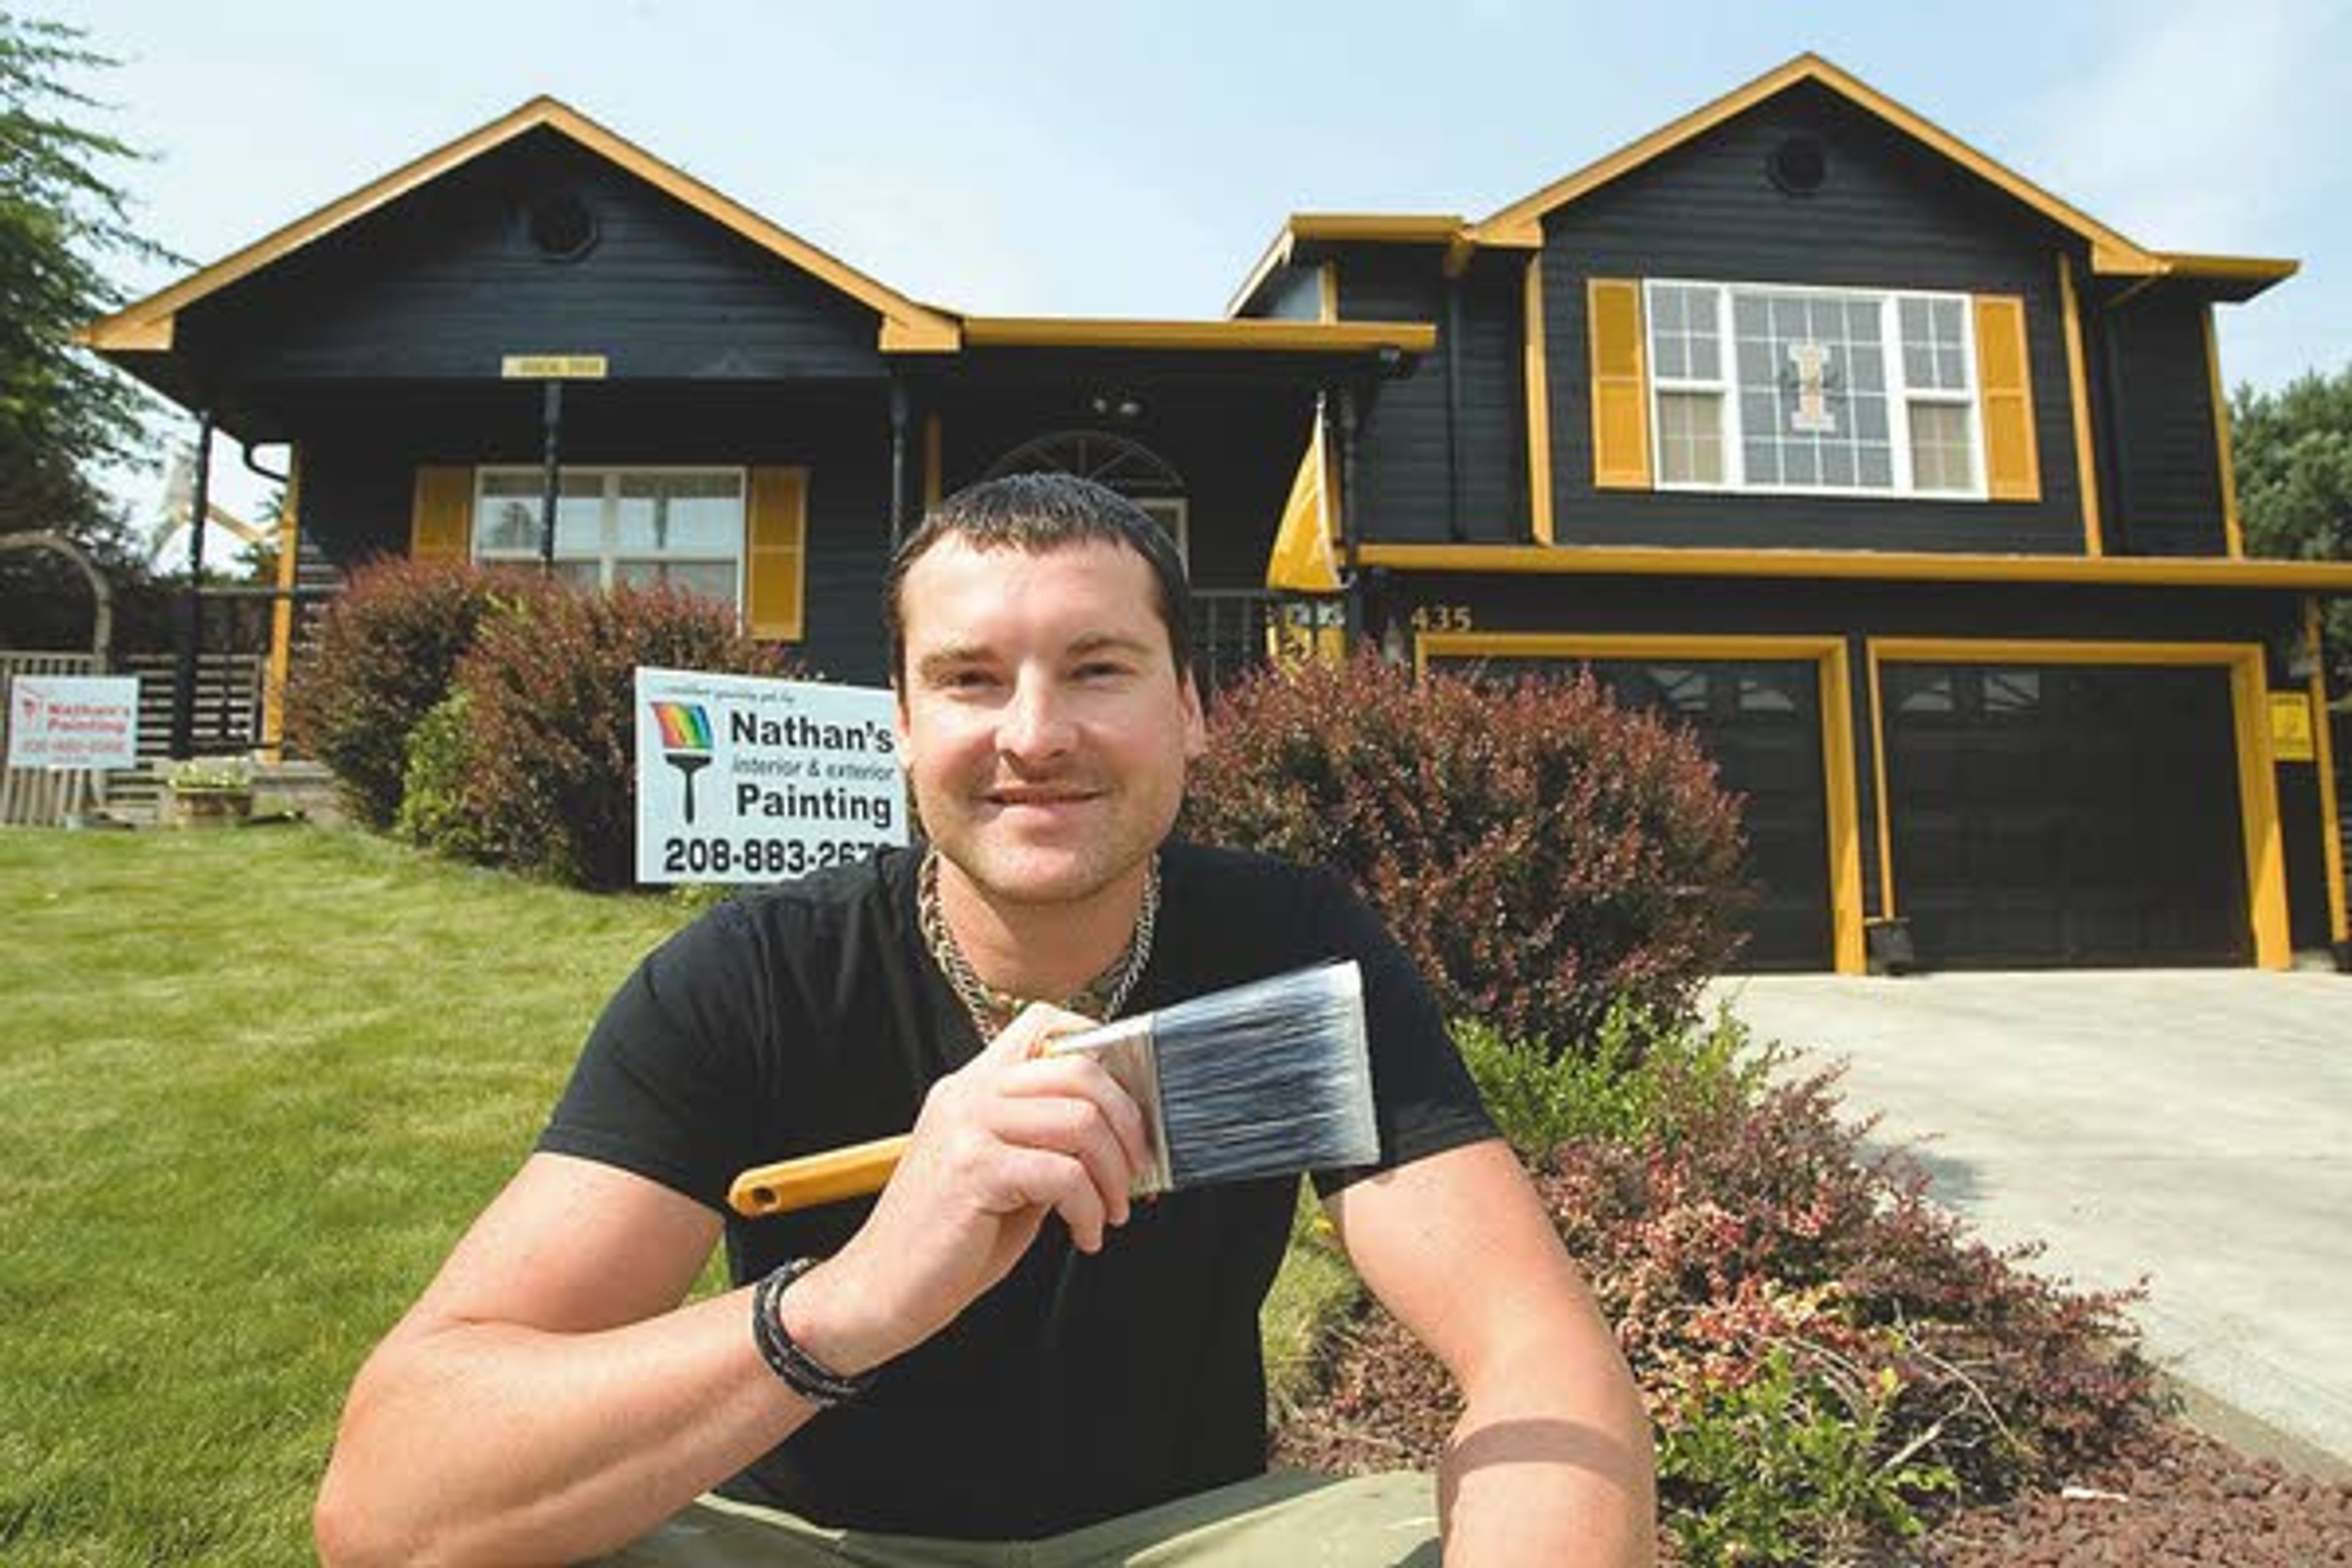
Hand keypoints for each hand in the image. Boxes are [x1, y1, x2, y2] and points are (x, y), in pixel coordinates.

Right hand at [784, 1004, 1153, 1373]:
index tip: (1126, 1108)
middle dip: (1127, 1124)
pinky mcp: (972, 1171)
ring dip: (1114, 1173)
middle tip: (1134, 1172)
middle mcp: (966, 1095)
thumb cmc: (946, 1241)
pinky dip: (1089, 1209)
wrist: (879, 1291)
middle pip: (1078, 1069)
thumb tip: (1116, 1132)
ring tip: (1110, 1212)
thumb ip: (1044, 1141)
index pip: (1044, 1024)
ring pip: (1080, 1119)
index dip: (1101, 1051)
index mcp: (971, 1087)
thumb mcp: (1001, 1173)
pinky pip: (1063, 1174)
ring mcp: (966, 1128)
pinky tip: (1084, 1236)